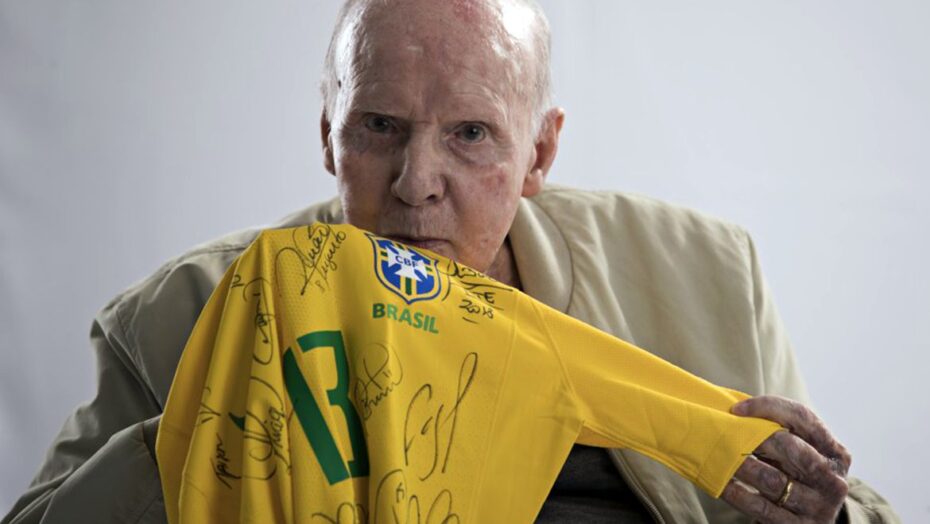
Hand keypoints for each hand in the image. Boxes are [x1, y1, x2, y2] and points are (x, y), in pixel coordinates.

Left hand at [722, 395, 851, 522]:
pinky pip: (761, 507)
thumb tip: (740, 410)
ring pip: (773, 479)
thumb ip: (784, 431)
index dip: (769, 407)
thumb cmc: (797, 477)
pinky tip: (722, 483)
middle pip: (792, 447)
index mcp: (837, 454)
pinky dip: (738, 493)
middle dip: (756, 437)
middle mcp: (833, 480)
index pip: (804, 418)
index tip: (736, 409)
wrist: (808, 522)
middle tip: (728, 433)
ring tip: (720, 454)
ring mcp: (818, 507)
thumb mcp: (801, 453)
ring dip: (742, 464)